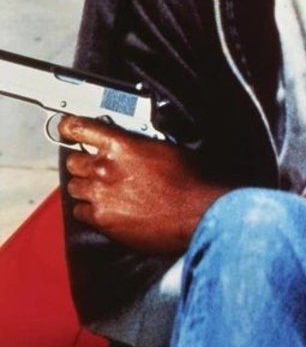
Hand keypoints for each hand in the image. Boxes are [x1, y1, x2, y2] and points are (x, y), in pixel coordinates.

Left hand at [61, 115, 223, 253]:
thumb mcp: (166, 148)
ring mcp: (100, 194)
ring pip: (74, 187)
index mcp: (122, 145)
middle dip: (83, 163)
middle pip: (73, 161)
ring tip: (104, 190)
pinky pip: (80, 211)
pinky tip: (107, 208)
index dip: (69, 127)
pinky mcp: (101, 218)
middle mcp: (105, 168)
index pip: (80, 129)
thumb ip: (138, 144)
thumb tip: (129, 144)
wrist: (197, 212)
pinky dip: (90, 209)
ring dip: (86, 187)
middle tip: (96, 168)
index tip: (66, 129)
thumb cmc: (189, 181)